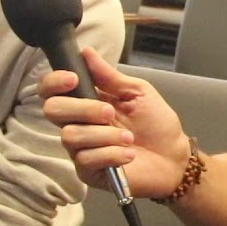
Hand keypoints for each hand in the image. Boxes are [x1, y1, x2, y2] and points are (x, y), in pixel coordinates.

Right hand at [39, 48, 188, 196]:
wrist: (174, 158)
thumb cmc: (157, 125)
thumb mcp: (138, 93)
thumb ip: (110, 77)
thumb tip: (87, 53)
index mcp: (87, 102)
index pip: (52, 91)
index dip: (54, 82)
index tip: (74, 79)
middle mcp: (78, 124)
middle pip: (53, 110)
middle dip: (83, 108)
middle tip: (110, 113)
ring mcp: (81, 149)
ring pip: (71, 136)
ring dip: (105, 135)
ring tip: (129, 137)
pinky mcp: (88, 172)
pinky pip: (86, 159)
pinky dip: (112, 154)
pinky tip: (128, 154)